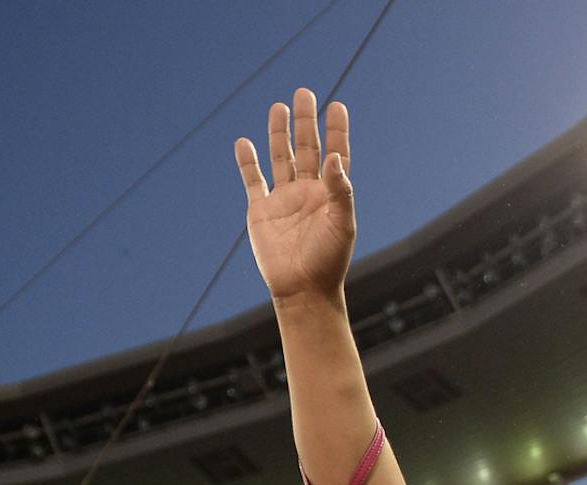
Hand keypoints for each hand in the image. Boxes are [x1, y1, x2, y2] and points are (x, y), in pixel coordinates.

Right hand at [234, 88, 356, 305]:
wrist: (303, 289)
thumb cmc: (329, 260)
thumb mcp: (343, 224)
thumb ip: (340, 191)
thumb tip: (334, 158)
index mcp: (331, 194)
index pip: (335, 154)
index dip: (336, 131)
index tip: (337, 106)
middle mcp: (308, 191)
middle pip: (306, 148)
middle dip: (305, 122)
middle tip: (304, 93)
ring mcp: (283, 198)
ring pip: (280, 158)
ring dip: (278, 133)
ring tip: (278, 107)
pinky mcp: (261, 210)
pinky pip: (252, 179)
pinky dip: (247, 161)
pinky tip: (244, 142)